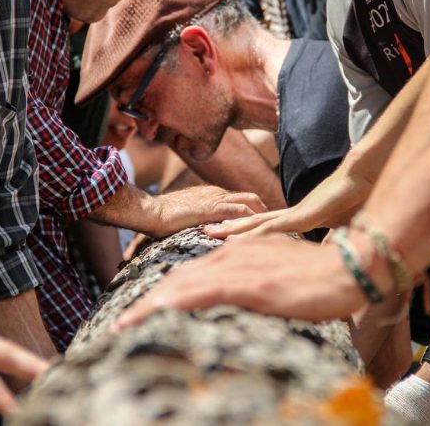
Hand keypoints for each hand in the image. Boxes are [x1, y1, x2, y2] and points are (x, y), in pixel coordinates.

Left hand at [113, 234, 363, 329]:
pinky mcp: (250, 283)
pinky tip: (157, 313)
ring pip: (182, 286)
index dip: (161, 296)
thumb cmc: (316, 277)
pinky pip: (203, 292)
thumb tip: (236, 300)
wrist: (348, 268)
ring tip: (125, 325)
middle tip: (121, 324)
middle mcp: (230, 254)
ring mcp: (239, 267)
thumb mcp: (275, 274)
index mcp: (235, 253)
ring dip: (150, 306)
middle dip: (146, 304)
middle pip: (177, 280)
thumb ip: (251, 281)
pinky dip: (176, 303)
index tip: (140, 314)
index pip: (188, 276)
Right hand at [148, 185, 266, 237]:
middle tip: (279, 228)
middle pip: (251, 199)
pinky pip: (240, 212)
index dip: (256, 213)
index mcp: (213, 196)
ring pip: (250, 203)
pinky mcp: (213, 207)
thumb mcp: (187, 220)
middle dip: (266, 213)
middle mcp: (218, 194)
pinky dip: (253, 221)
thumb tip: (207, 236)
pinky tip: (263, 232)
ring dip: (264, 217)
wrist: (150, 211)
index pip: (242, 201)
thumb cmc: (162, 219)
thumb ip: (200, 224)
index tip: (267, 225)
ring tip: (277, 231)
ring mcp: (216, 199)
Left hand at [205, 166, 372, 237]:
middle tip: (206, 231)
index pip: (266, 228)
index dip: (247, 232)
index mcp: (299, 218)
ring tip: (211, 232)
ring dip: (234, 228)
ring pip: (257, 223)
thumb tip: (330, 255)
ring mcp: (296, 213)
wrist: (367, 177)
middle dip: (230, 227)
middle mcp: (292, 214)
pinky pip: (274, 227)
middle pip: (254, 222)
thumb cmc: (358, 199)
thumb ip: (333, 241)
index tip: (227, 238)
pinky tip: (237, 240)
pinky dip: (255, 234)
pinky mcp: (304, 215)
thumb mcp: (342, 228)